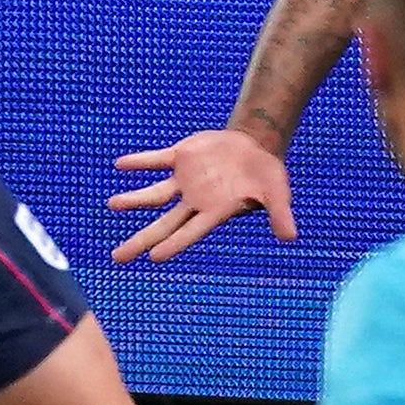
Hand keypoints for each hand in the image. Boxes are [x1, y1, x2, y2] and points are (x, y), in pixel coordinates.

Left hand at [113, 126, 294, 262]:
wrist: (254, 146)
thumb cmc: (266, 175)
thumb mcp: (277, 193)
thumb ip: (280, 213)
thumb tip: (290, 236)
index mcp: (214, 212)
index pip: (190, 232)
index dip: (174, 244)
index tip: (154, 258)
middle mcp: (194, 200)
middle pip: (163, 224)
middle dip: (141, 241)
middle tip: (118, 258)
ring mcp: (185, 180)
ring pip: (154, 194)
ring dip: (134, 200)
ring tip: (113, 205)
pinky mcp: (181, 157)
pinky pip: (156, 160)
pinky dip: (140, 162)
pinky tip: (121, 165)